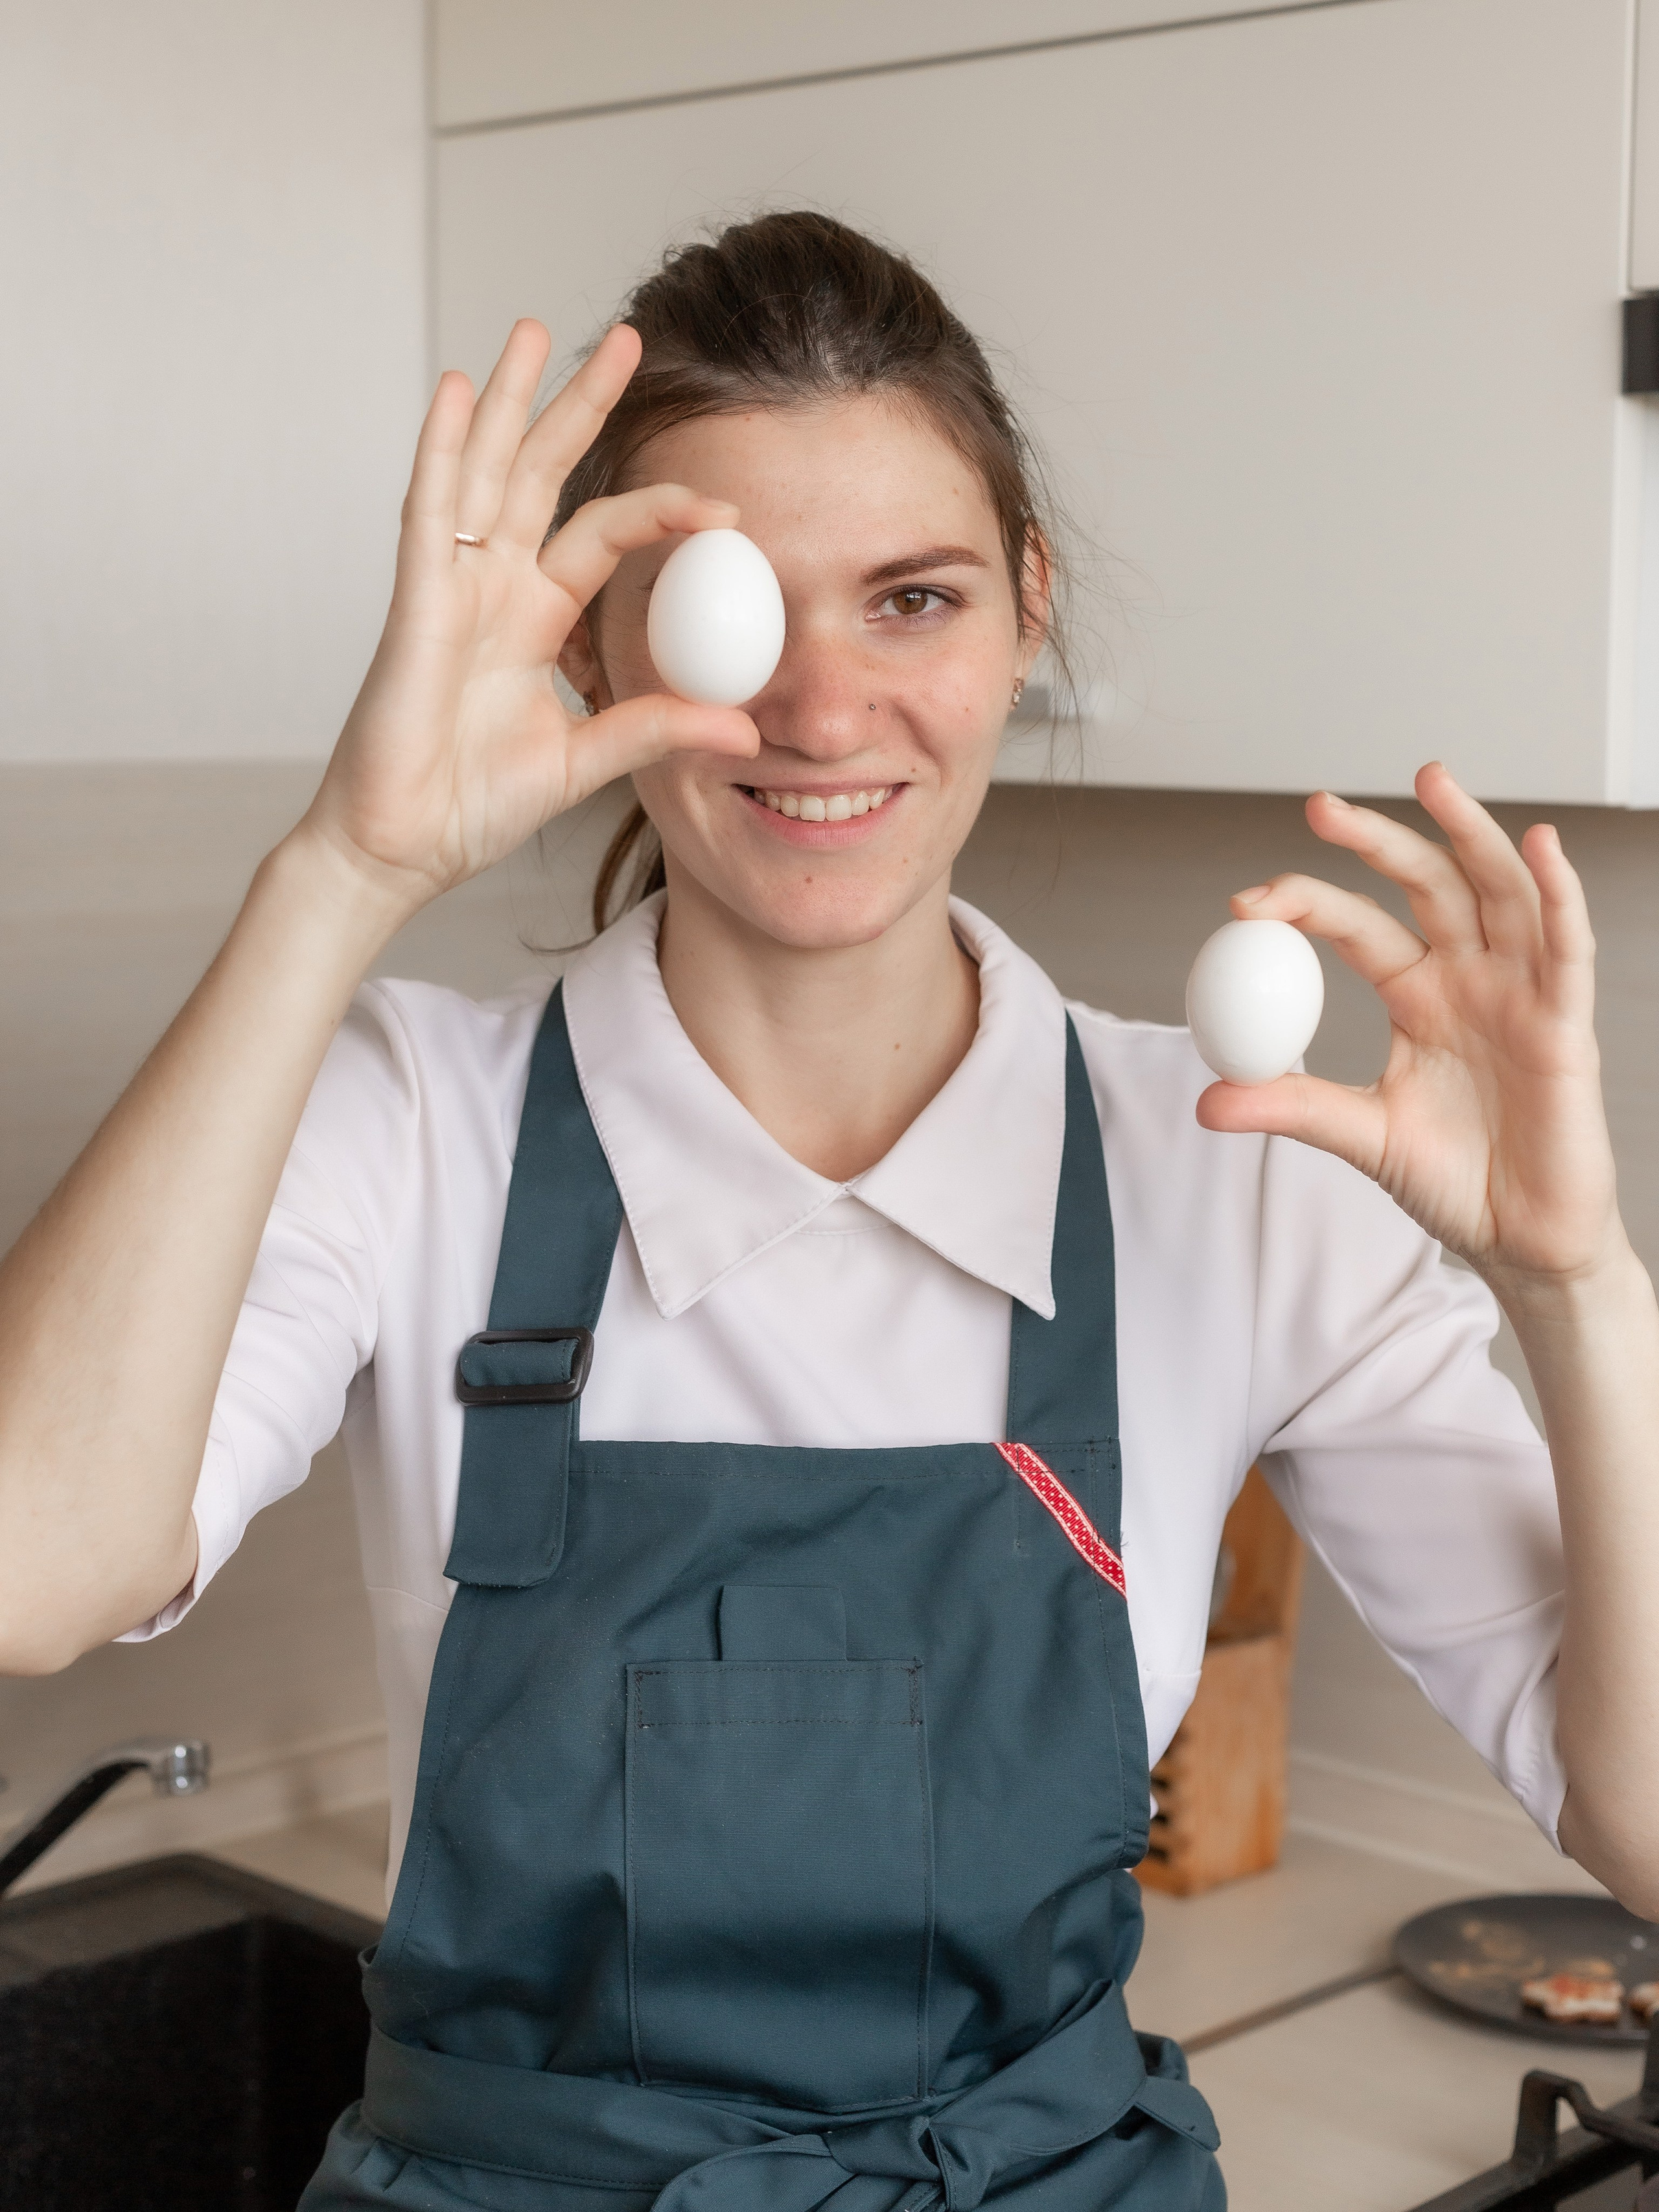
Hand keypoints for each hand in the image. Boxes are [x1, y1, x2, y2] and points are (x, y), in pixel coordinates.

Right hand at [298, 321, 758, 909]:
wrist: (406, 847)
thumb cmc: (473, 805)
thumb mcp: (587, 762)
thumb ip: (658, 730)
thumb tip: (745, 731)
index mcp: (533, 618)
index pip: (602, 537)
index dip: (659, 514)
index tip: (725, 513)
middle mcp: (492, 587)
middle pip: (541, 473)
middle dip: (577, 404)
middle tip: (626, 339)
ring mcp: (450, 586)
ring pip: (484, 471)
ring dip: (508, 399)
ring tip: (533, 329)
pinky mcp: (415, 603)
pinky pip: (430, 512)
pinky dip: (440, 449)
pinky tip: (455, 390)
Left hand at [1197, 762, 1621, 1292]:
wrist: (1520, 1240)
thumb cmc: (1453, 1182)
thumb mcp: (1360, 1136)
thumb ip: (1293, 1107)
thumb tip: (1207, 1100)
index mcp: (1418, 997)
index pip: (1359, 926)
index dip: (1307, 903)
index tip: (1245, 901)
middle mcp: (1470, 979)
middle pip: (1426, 885)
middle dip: (1376, 841)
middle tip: (1319, 807)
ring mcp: (1520, 992)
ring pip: (1498, 891)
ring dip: (1468, 831)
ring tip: (1431, 779)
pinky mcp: (1565, 1021)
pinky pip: (1566, 946)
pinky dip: (1557, 892)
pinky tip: (1539, 845)